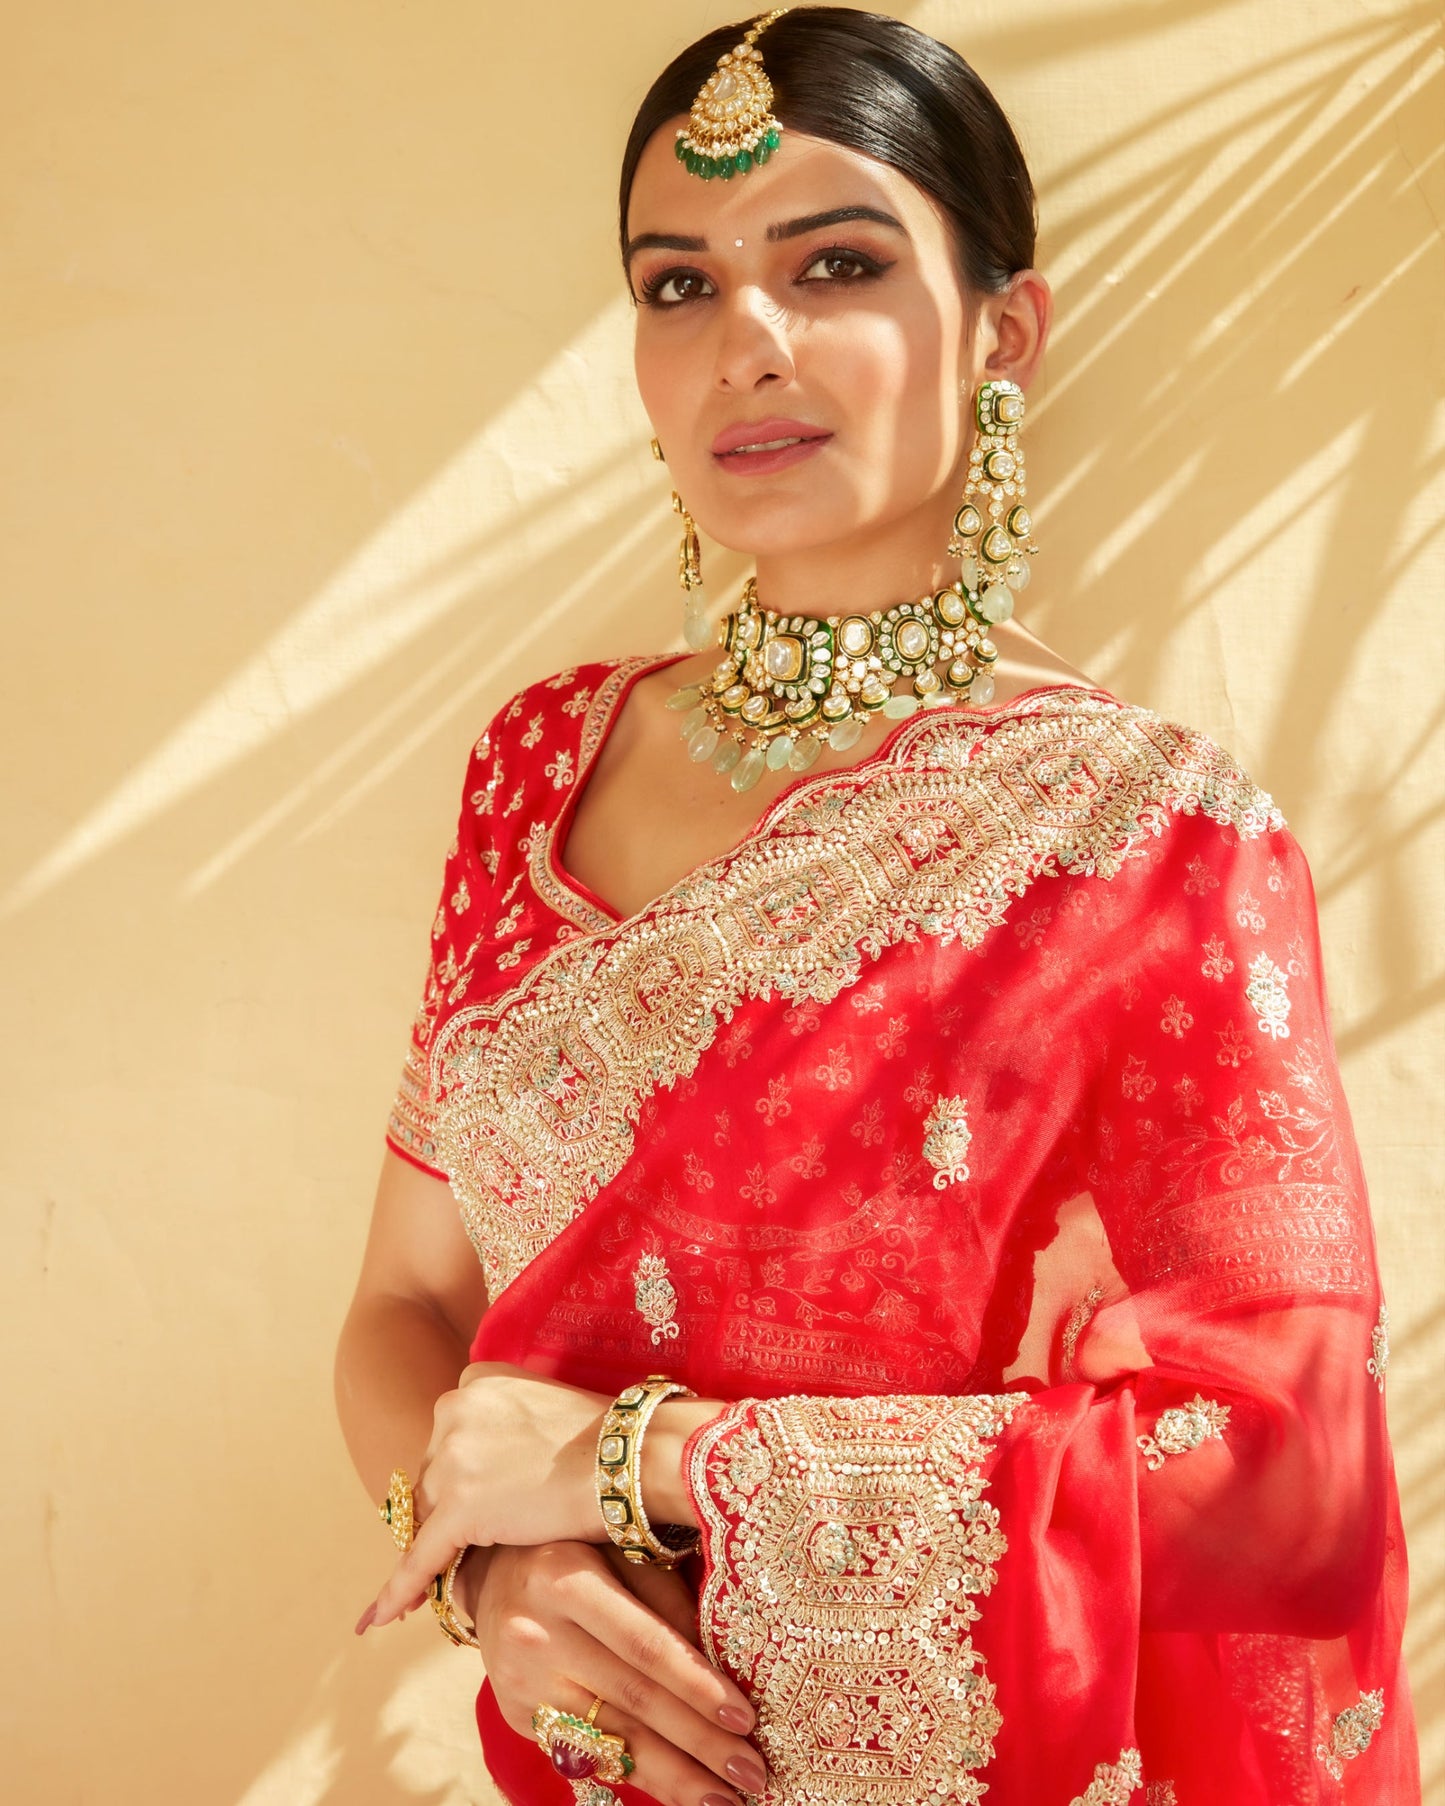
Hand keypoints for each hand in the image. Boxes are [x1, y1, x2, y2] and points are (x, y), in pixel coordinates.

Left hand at [360, 1361, 611, 1628]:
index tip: (474, 1498)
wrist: (631, 1457)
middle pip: (434, 1476)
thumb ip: (509, 1425)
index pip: (450, 1440)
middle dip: (454, 1510)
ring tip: (439, 1583)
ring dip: (439, 1546)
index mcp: (474, 1380)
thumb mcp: (543, 1407)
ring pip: (428, 1516)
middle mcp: (452, 1410)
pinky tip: (380, 1618)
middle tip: (482, 1538)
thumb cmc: (607, 1438)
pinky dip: (399, 1591)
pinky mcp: (457, 1508)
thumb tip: (497, 1465)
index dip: (462, 1476)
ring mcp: (452, 1459)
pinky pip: (420, 1558)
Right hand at [475, 1540, 766, 1805]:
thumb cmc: (576, 1553)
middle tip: (752, 1772)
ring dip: (674, 1777)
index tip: (745, 1718)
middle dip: (698, 1743)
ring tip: (724, 1798)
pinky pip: (587, 1754)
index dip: (696, 1685)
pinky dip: (637, 1775)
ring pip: (611, 1740)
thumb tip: (725, 1662)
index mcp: (566, 1579)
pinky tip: (676, 1790)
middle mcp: (536, 1634)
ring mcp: (522, 1683)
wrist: (491, 1572)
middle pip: (631, 1700)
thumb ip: (667, 1598)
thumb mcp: (619, 1551)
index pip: (642, 1644)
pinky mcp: (518, 1716)